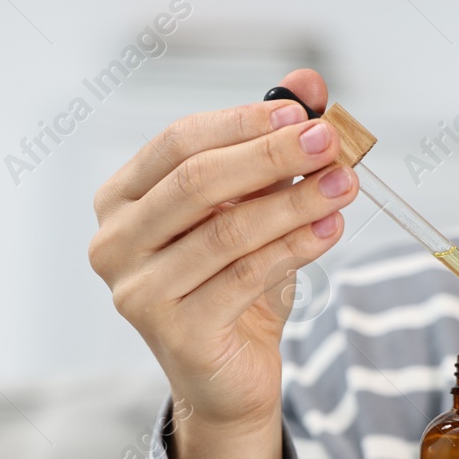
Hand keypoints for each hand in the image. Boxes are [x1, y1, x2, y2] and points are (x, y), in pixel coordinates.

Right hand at [87, 69, 358, 458]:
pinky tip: (331, 228)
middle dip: (271, 156)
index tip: (304, 113)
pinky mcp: (174, 333)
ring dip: (294, 202)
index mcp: (118, 202)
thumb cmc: (231, 283)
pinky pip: (245, 276)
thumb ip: (268, 144)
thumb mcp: (250, 206)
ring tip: (345, 184)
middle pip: (196, 182)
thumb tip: (307, 81)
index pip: (176, 142)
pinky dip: (295, 247)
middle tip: (330, 141)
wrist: (227, 376)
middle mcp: (112, 245)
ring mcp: (137, 293)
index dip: (241, 121)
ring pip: (227, 231)